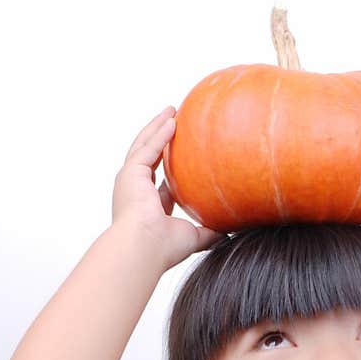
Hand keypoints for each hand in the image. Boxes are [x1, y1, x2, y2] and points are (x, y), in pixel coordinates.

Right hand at [111, 105, 227, 269]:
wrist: (145, 247)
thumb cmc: (165, 249)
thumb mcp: (194, 238)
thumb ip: (210, 232)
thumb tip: (230, 231)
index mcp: (148, 207)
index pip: (159, 184)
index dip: (170, 168)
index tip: (184, 156)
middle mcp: (136, 191)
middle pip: (149, 157)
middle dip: (160, 139)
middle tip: (174, 122)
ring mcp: (130, 181)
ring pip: (144, 146)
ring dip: (158, 127)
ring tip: (172, 111)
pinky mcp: (130, 173)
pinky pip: (147, 148)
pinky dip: (159, 133)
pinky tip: (173, 120)